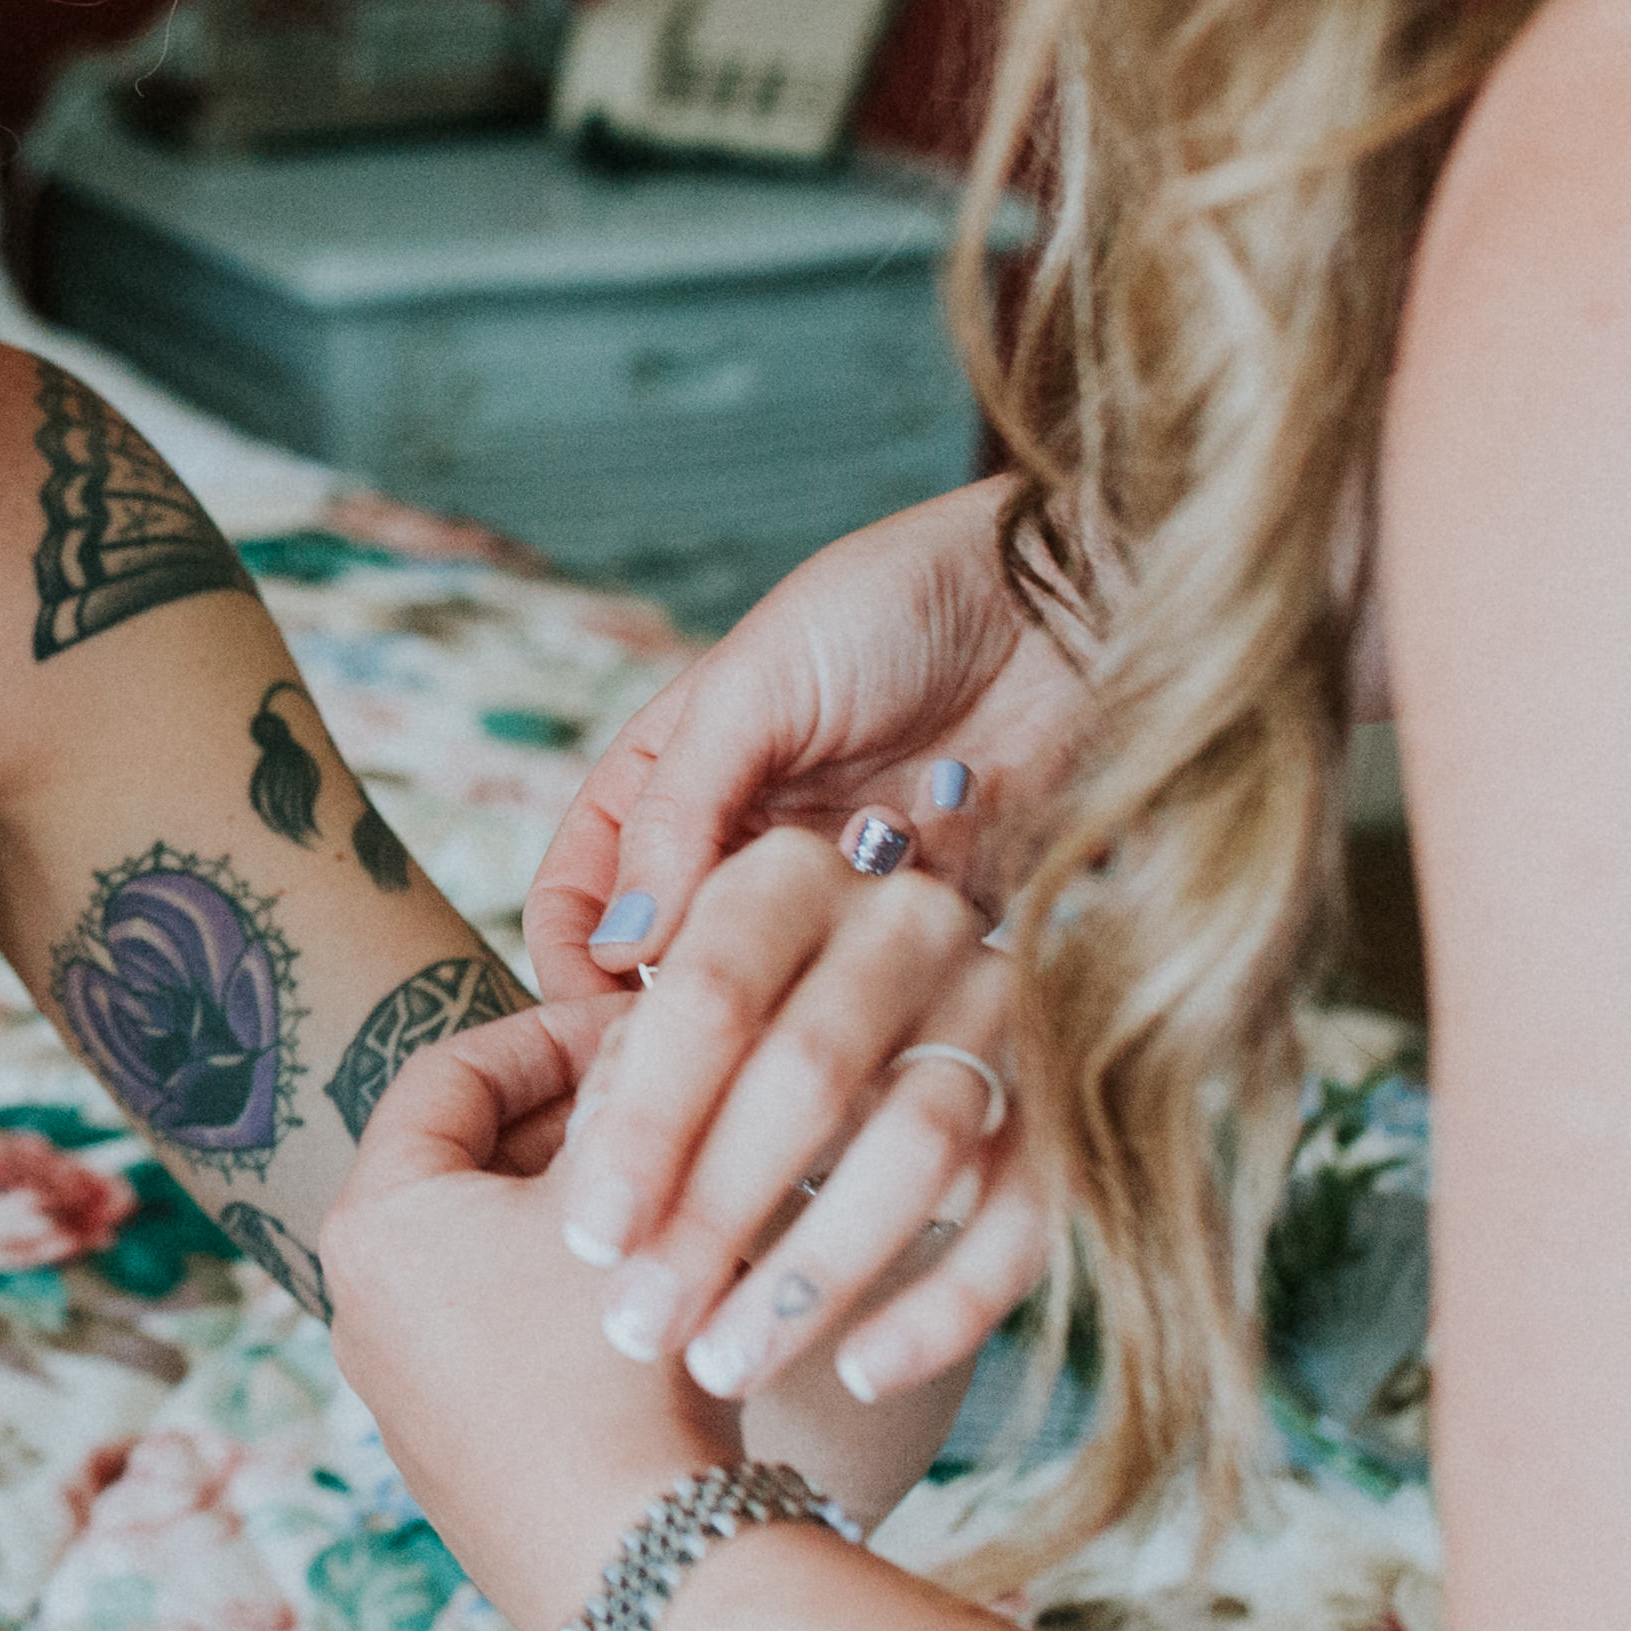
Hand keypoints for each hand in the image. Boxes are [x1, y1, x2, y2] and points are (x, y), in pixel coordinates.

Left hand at [321, 993, 739, 1630]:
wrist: (630, 1562)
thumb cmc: (614, 1366)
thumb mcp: (626, 1195)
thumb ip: (627, 1092)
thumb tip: (644, 1020)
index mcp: (374, 1219)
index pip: (448, 1072)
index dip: (550, 1034)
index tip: (636, 1027)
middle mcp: (358, 1299)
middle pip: (463, 1160)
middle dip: (568, 1122)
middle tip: (665, 1101)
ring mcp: (396, 1384)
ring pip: (487, 1247)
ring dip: (576, 1206)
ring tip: (677, 1188)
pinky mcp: (445, 1448)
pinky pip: (498, 1327)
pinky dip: (565, 1288)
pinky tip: (658, 1290)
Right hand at [529, 478, 1076, 1002]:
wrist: (1055, 599)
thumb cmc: (887, 607)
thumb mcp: (751, 689)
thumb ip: (675, 814)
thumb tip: (619, 946)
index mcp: (662, 792)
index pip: (579, 906)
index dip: (575, 973)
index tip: (606, 1032)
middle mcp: (738, 856)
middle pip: (678, 973)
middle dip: (698, 999)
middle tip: (734, 1012)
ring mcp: (832, 896)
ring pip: (783, 994)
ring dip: (811, 966)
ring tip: (864, 893)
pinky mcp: (924, 922)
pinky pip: (889, 990)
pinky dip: (899, 960)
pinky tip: (932, 879)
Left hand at [557, 828, 1053, 1408]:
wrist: (890, 1042)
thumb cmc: (730, 1047)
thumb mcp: (674, 1031)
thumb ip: (630, 1066)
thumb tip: (589, 1158)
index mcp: (789, 877)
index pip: (711, 994)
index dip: (650, 1121)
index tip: (592, 1240)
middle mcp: (908, 919)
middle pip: (811, 1069)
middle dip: (716, 1211)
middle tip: (637, 1326)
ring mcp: (1000, 1007)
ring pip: (921, 1144)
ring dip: (815, 1270)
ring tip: (723, 1367)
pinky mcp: (1064, 1106)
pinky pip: (1021, 1216)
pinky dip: (943, 1305)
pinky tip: (863, 1375)